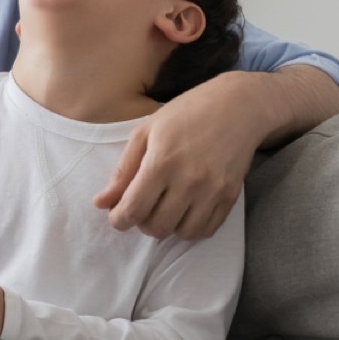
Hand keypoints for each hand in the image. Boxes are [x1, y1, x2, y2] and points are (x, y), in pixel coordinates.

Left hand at [93, 72, 260, 240]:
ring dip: (167, 227)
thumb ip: (123, 170)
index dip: (119, 220)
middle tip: (141, 208)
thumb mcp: (145, 132)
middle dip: (141, 224)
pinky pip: (206, 230)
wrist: (237, 106)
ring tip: (162, 208)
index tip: (117, 216)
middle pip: (157, 227)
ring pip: (182, 234)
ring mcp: (212, 191)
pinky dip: (190, 228)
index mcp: (161, 162)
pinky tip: (183, 211)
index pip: (134, 209)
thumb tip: (101, 203)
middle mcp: (188, 180)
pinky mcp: (231, 196)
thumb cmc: (185, 113)